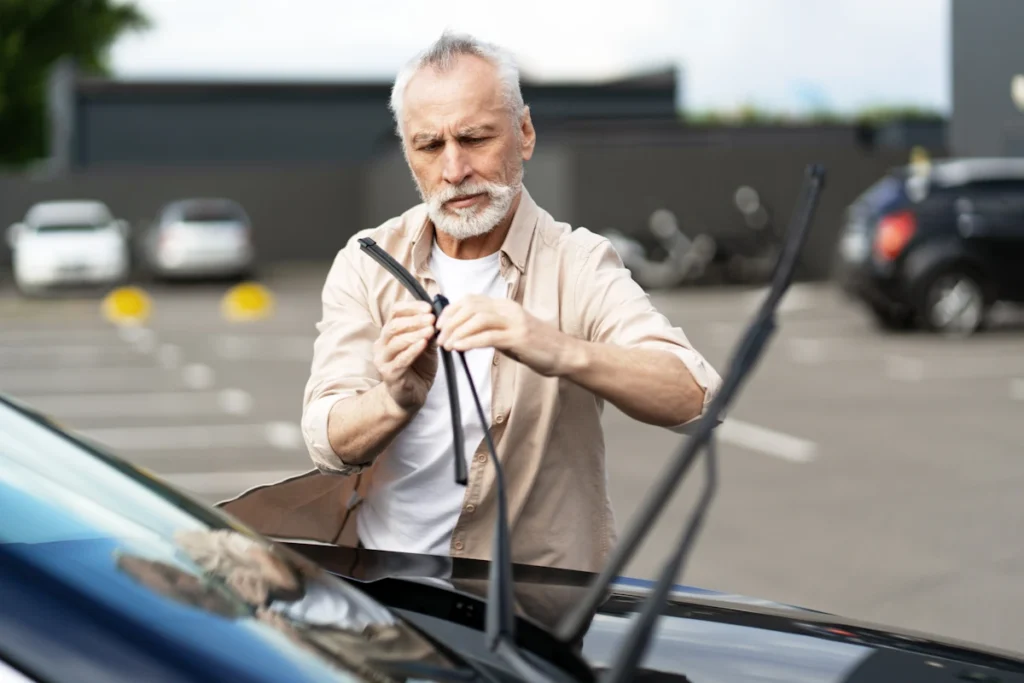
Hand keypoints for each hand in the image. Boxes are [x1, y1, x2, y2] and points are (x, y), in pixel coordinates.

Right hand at [373, 300, 437, 411]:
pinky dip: (412, 350)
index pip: (395, 313)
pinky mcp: (389, 374)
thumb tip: (439, 315)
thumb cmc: (418, 368)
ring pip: (396, 342)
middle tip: (431, 318)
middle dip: (414, 320)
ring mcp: (383, 360)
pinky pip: (400, 360)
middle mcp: (382, 345)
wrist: (411, 396)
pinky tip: (423, 344)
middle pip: (394, 326)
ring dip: (414, 334)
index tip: (428, 307)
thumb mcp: (426, 346)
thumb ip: (429, 332)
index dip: (411, 308)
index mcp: (389, 334)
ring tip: (430, 330)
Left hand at [435, 295, 580, 376]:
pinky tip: (458, 348)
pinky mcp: (519, 338)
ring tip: (446, 345)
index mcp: (505, 306)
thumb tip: (465, 334)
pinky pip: (488, 336)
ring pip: (477, 319)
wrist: (564, 355)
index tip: (439, 325)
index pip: (471, 300)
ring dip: (457, 332)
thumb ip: (491, 329)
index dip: (451, 311)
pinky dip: (469, 341)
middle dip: (450, 322)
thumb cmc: (537, 347)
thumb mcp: (510, 333)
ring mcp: (515, 322)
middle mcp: (508, 309)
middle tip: (438, 337)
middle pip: (470, 307)